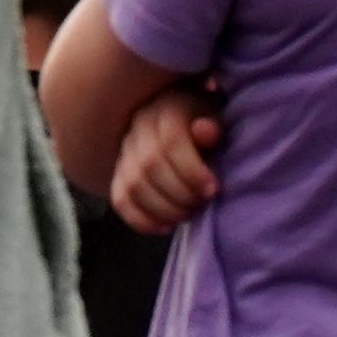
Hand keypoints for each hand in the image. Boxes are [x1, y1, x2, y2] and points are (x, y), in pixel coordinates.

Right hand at [110, 97, 223, 234]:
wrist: (185, 119)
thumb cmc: (207, 121)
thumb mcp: (217, 118)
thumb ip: (213, 126)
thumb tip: (206, 131)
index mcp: (166, 109)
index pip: (171, 142)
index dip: (192, 171)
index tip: (213, 189)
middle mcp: (139, 127)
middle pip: (150, 166)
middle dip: (179, 193)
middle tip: (201, 204)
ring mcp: (125, 152)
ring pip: (133, 186)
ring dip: (163, 209)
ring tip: (188, 214)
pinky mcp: (119, 174)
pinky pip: (120, 200)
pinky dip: (141, 220)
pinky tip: (166, 227)